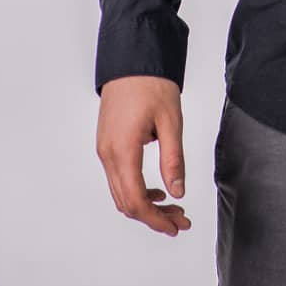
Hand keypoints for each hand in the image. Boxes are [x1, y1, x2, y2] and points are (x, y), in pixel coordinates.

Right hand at [96, 76, 192, 237]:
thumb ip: (173, 159)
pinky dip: (136, 190)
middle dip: (153, 217)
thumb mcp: (171, 120)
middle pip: (126, 202)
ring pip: (121, 193)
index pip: (136, 200)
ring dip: (145, 205)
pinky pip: (118, 178)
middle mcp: (108, 154)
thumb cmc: (151, 83)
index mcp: (123, 150)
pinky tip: (156, 190)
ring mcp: (104, 149)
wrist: (132, 58)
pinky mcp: (107, 143)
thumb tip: (178, 192)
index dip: (156, 220)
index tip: (176, 227)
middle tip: (180, 220)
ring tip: (173, 207)